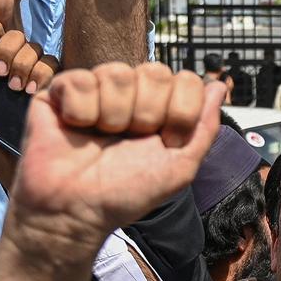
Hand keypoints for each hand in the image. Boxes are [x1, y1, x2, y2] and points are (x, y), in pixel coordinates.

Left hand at [0, 20, 58, 187]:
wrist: (16, 170)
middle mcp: (15, 72)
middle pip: (18, 40)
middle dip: (8, 50)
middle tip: (0, 74)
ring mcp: (37, 80)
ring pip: (38, 51)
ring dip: (27, 64)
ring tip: (17, 89)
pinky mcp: (58, 91)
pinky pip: (56, 68)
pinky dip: (45, 73)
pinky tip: (34, 91)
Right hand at [10, 63, 224, 248]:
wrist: (79, 209)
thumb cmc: (126, 193)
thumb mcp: (180, 167)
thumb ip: (204, 127)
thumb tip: (219, 86)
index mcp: (162, 108)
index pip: (187, 80)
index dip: (180, 112)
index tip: (167, 142)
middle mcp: (132, 94)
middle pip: (156, 71)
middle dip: (148, 114)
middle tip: (131, 140)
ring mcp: (97, 89)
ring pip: (118, 72)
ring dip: (114, 115)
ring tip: (101, 138)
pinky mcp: (61, 90)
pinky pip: (81, 80)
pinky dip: (81, 111)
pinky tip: (77, 128)